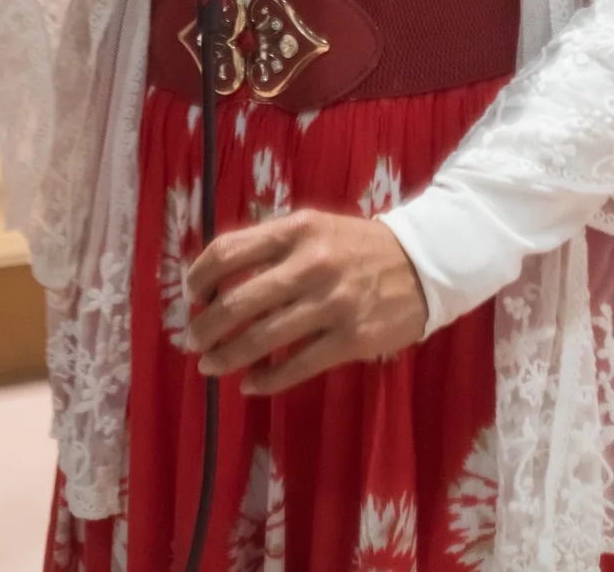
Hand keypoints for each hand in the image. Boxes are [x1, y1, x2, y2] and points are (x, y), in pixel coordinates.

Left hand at [183, 208, 427, 395]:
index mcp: (296, 230)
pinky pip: (295, 366)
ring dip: (226, 357)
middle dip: (205, 327)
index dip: (200, 277)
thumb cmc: (355, 247)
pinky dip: (265, 380)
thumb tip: (216, 280)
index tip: (192, 296)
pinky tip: (251, 384)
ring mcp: (331, 303)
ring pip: (261, 339)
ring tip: (211, 366)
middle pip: (237, 302)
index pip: (228, 251)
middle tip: (194, 341)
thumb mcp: (314, 229)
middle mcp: (310, 263)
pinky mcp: (350, 339)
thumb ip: (271, 247)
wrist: (422, 264)